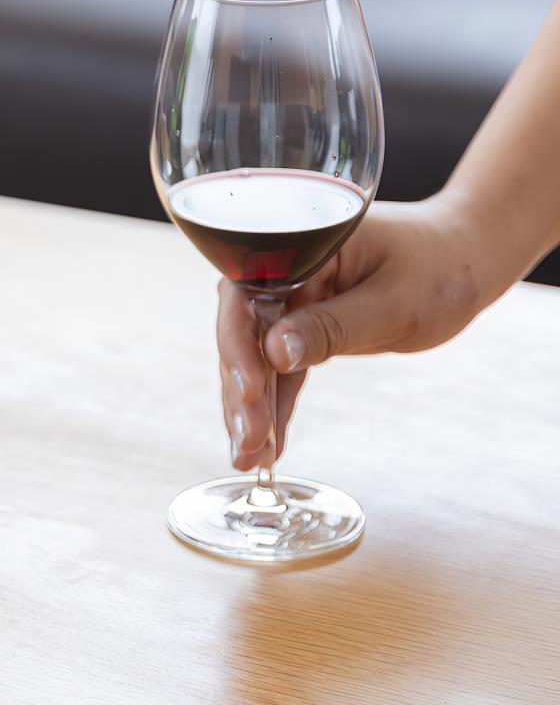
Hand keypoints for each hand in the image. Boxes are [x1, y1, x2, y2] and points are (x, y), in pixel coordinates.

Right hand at [218, 196, 492, 470]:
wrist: (464, 260)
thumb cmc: (438, 269)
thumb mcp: (392, 303)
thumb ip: (332, 327)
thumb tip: (273, 353)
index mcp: (300, 246)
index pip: (247, 293)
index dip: (239, 343)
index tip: (249, 390)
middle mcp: (286, 270)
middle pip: (245, 330)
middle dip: (241, 389)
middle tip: (249, 442)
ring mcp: (294, 299)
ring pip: (257, 356)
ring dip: (250, 407)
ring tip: (249, 458)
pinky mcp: (307, 325)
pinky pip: (282, 368)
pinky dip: (275, 404)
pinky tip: (269, 445)